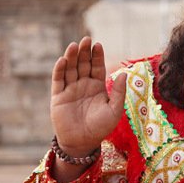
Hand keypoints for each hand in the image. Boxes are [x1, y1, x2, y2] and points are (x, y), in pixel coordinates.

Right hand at [50, 36, 127, 158]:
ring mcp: (70, 89)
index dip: (96, 56)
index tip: (98, 45)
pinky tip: (62, 60)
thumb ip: (118, 92)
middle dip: (84, 52)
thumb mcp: (114, 110)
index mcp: (96, 86)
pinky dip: (59, 70)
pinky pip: (58, 80)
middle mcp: (83, 85)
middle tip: (85, 40)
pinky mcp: (58, 96)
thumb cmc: (100, 128)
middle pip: (83, 64)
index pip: (96, 66)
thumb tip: (124, 73)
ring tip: (74, 46)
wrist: (83, 142)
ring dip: (71, 57)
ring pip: (70, 69)